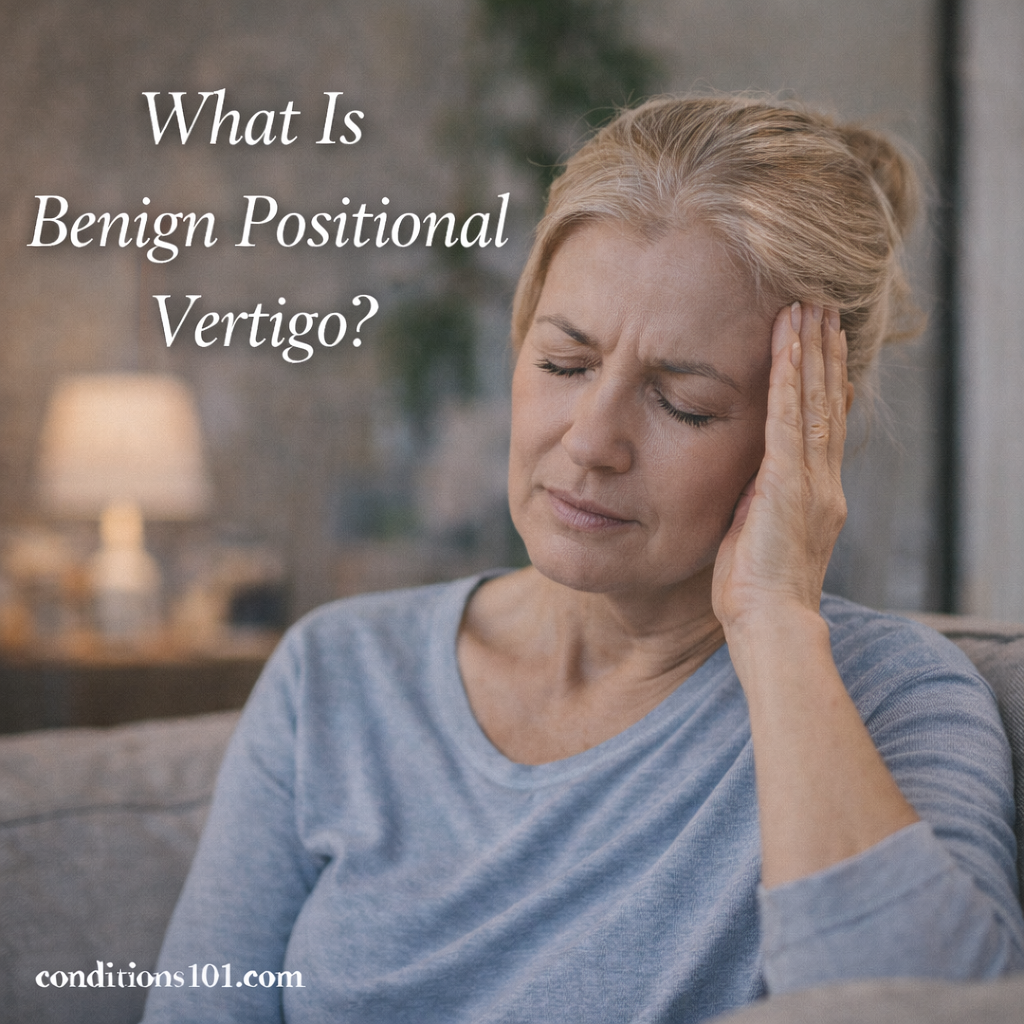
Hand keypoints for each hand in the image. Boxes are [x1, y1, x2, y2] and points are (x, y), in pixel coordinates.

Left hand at [712, 302, 850, 631]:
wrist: (770, 626)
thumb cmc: (757, 595)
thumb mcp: (761, 539)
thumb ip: (761, 505)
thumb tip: (753, 485)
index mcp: (817, 495)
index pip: (823, 426)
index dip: (824, 383)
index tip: (823, 347)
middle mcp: (823, 481)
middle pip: (826, 403)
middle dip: (823, 354)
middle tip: (823, 308)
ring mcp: (810, 480)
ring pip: (813, 401)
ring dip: (809, 352)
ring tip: (808, 308)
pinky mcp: (787, 483)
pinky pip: (788, 419)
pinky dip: (788, 380)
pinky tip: (785, 345)